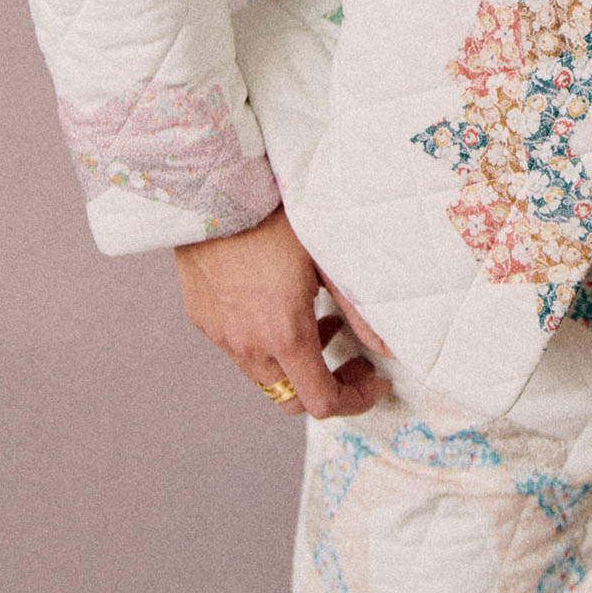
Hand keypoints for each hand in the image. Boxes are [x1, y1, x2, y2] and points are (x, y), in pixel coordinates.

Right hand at [174, 207, 390, 419]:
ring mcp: (220, 334)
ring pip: (264, 377)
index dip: (355, 400)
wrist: (214, 189)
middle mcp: (247, 344)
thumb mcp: (327, 258)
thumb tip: (390, 346)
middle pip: (291, 400)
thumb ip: (360, 309)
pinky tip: (279, 305)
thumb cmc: (275, 215)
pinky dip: (266, 344)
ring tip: (319, 321)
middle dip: (327, 387)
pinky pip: (238, 350)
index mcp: (284, 333)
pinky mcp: (201, 318)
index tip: (373, 380)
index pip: (321, 402)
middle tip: (350, 357)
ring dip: (296, 364)